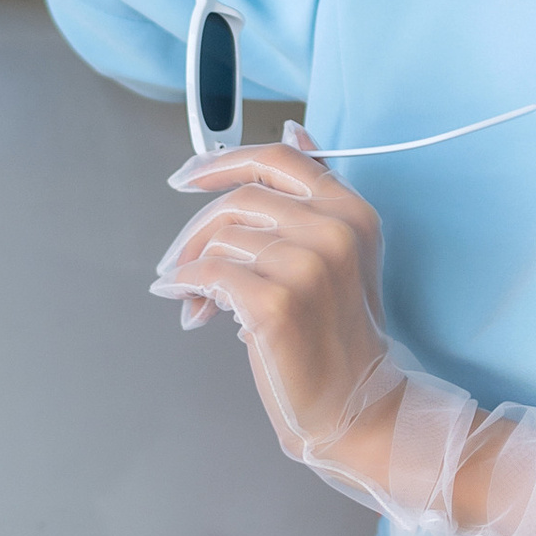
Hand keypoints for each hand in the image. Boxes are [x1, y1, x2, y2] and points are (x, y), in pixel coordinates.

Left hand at [149, 137, 400, 473]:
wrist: (356, 406)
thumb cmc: (338, 334)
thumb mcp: (340, 250)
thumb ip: (314, 193)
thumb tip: (292, 130)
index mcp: (351, 211)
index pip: (277, 160)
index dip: (223, 161)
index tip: (188, 176)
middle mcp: (335, 231)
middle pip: (238, 199)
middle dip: (197, 231)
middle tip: (179, 262)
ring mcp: (308, 266)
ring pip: (220, 239)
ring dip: (193, 268)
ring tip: (198, 300)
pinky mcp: (276, 303)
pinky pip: (209, 275)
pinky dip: (188, 288)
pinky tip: (189, 307)